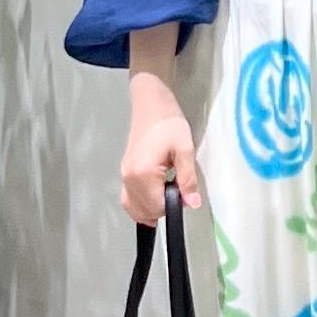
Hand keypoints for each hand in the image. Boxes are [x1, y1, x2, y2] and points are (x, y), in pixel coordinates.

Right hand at [120, 102, 202, 224]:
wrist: (151, 105)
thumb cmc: (169, 123)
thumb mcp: (185, 149)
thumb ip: (188, 179)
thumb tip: (192, 203)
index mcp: (143, 173)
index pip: (158, 207)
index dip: (175, 206)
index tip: (184, 191)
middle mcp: (129, 178)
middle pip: (145, 211)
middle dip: (164, 208)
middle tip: (177, 189)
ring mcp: (124, 176)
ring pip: (134, 208)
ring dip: (152, 209)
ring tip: (168, 193)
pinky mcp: (124, 173)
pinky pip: (128, 199)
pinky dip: (141, 205)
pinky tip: (154, 196)